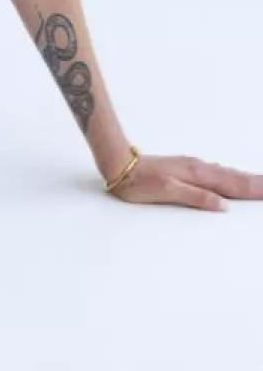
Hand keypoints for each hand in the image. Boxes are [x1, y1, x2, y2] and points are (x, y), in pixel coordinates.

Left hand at [107, 151, 262, 211]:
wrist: (121, 165)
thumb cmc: (141, 182)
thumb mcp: (169, 192)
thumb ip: (197, 197)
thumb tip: (223, 205)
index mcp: (198, 175)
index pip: (233, 184)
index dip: (253, 189)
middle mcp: (199, 169)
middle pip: (234, 177)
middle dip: (255, 182)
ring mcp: (193, 167)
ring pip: (226, 174)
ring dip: (245, 178)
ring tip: (260, 181)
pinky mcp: (186, 168)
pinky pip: (216, 172)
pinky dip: (230, 175)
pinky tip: (231, 176)